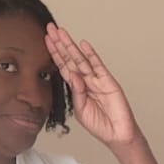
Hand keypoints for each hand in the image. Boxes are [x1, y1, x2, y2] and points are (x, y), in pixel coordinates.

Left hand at [45, 24, 140, 148]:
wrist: (117, 134)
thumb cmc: (99, 125)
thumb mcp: (80, 111)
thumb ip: (76, 93)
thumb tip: (73, 74)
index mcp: (77, 88)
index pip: (63, 67)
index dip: (55, 54)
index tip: (46, 41)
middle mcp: (86, 81)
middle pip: (70, 59)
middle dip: (60, 44)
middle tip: (51, 29)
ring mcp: (97, 80)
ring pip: (81, 59)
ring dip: (71, 46)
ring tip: (62, 32)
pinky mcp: (108, 81)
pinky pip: (98, 65)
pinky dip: (91, 55)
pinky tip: (83, 44)